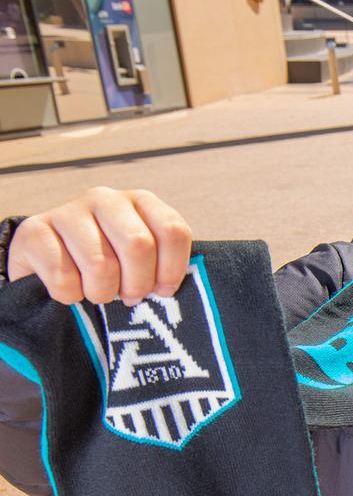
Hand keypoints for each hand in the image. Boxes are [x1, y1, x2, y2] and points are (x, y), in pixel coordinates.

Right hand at [7, 187, 191, 305]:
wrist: (48, 263)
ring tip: (99, 293)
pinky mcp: (34, 230)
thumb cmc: (109, 264)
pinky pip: (63, 276)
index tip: (163, 290)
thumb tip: (174, 289)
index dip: (171, 270)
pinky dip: (70, 295)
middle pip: (139, 245)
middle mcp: (106, 198)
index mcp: (141, 201)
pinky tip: (71, 289)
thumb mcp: (142, 258)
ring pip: (101, 265)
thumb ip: (164, 263)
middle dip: (137, 283)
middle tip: (129, 296)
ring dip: (102, 292)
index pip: (173, 231)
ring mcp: (69, 211)